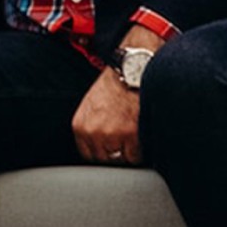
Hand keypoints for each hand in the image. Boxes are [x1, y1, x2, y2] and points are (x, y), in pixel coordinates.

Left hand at [73, 24, 164, 165]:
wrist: (136, 66)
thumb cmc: (119, 82)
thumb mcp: (94, 105)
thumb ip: (95, 126)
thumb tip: (105, 146)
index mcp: (81, 126)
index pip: (90, 154)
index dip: (106, 151)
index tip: (117, 146)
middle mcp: (94, 133)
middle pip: (106, 159)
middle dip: (119, 152)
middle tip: (130, 141)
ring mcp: (113, 135)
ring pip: (123, 159)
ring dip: (132, 152)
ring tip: (139, 137)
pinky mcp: (133, 134)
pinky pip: (139, 155)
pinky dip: (144, 148)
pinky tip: (146, 134)